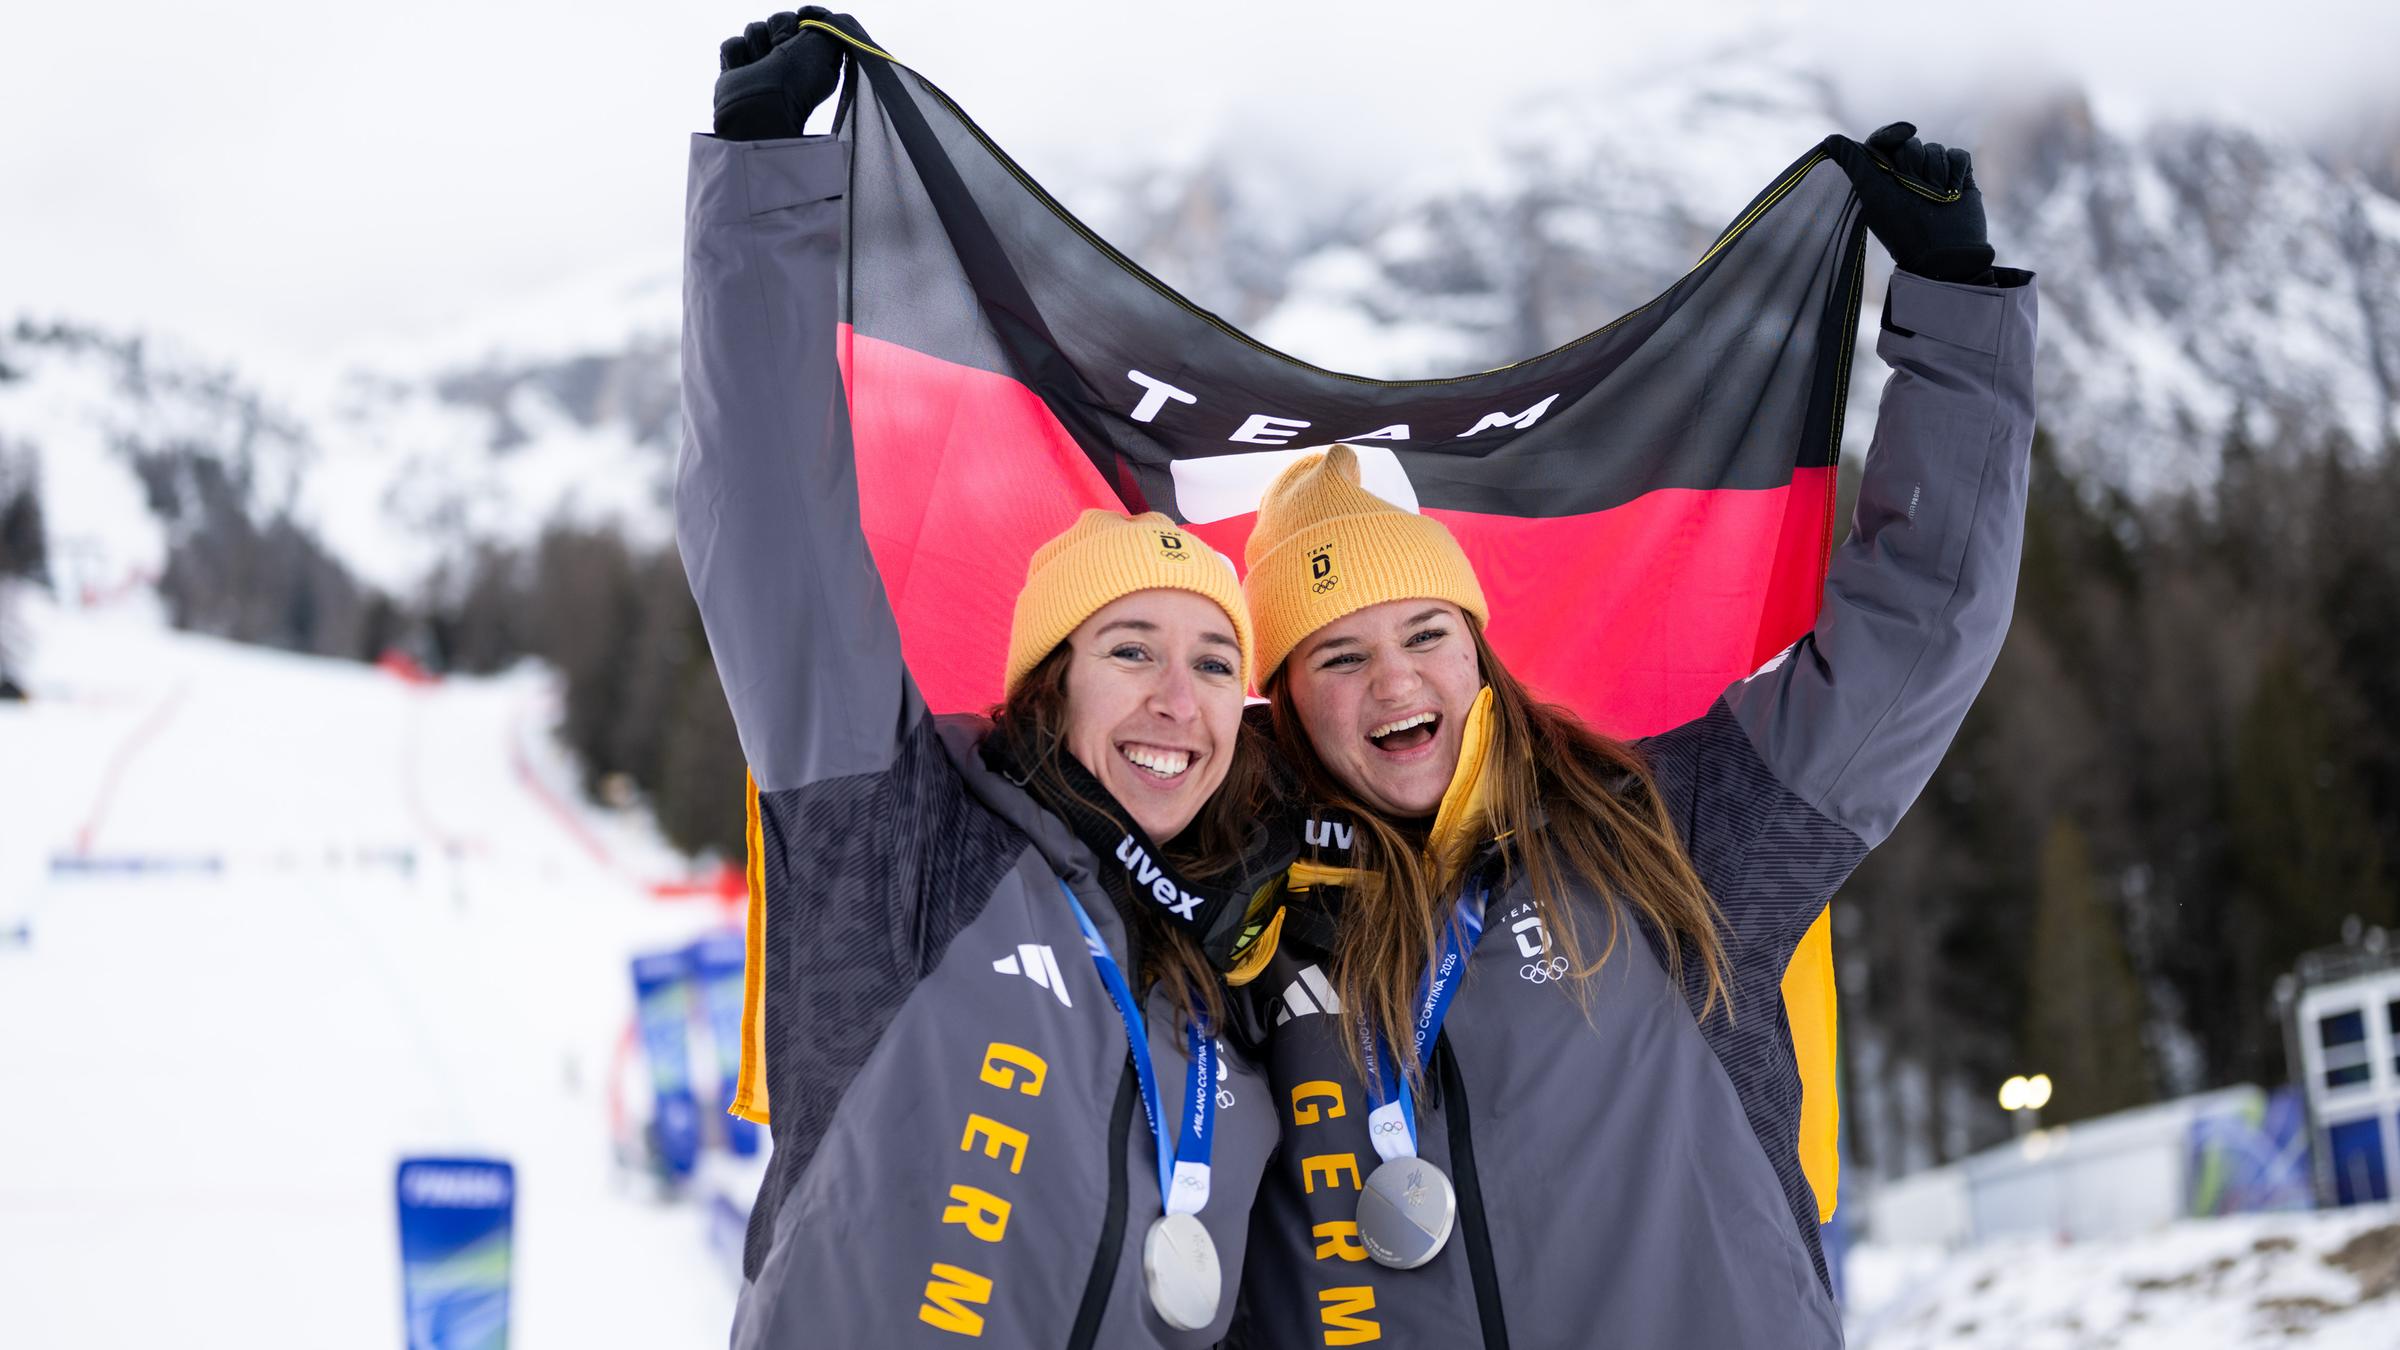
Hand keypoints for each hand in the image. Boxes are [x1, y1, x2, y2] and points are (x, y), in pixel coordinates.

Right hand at [713, 9, 842, 141]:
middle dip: (778, 31)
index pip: (804, 20)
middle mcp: (787, 59)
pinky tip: (743, 71)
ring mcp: (760, 64)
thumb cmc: (797, 81)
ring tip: (761, 66)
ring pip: (753, 29)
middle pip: (777, 20)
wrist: (760, 107)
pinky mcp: (736, 69)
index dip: (802, 20)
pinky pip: (732, 44)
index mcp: (812, 56)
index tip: (801, 25)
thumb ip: (830, 27)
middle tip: (780, 51)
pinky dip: (736, 56)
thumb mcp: (824, 50)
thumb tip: (825, 15)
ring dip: (757, 44)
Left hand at [1825, 122, 1993, 282]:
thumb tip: (1829, 139)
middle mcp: (1908, 172)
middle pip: (1911, 143)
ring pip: (1936, 148)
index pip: (1884, 141)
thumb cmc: (1903, 226)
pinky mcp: (1958, 175)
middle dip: (1915, 165)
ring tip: (1937, 199)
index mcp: (1883, 176)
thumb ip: (1853, 163)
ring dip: (1936, 173)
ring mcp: (1934, 173)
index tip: (1901, 134)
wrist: (1944, 250)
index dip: (1891, 134)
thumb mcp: (1874, 193)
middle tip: (1916, 192)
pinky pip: (1958, 155)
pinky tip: (1953, 192)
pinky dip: (1957, 171)